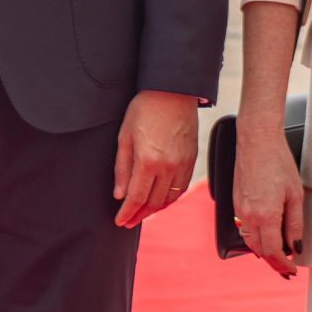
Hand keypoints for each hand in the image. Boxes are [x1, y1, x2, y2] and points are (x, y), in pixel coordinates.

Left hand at [113, 90, 199, 227]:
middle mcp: (168, 167)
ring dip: (155, 209)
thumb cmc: (145, 108)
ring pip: (169, 198)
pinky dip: (170, 198)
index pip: (136, 198)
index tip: (120, 221)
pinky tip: (161, 199)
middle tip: (129, 221)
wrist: (173, 91)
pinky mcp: (192, 159)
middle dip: (139, 215)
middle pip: (153, 202)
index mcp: (148, 161)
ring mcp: (182, 164)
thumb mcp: (125, 136)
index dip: (127, 213)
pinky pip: (181, 188)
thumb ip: (122, 168)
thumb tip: (119, 194)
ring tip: (143, 213)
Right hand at [230, 119, 304, 278]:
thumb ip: (295, 224)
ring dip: (263, 253)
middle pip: (260, 251)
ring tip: (278, 257)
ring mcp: (239, 209)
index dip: (284, 265)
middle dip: (274, 263)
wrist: (257, 141)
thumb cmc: (279, 163)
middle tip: (287, 270)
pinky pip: (244, 229)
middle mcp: (249, 216)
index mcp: (266, 215)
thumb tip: (296, 247)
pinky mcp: (235, 202)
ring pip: (250, 242)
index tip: (293, 270)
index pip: (273, 252)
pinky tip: (265, 238)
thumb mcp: (295, 195)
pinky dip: (254, 239)